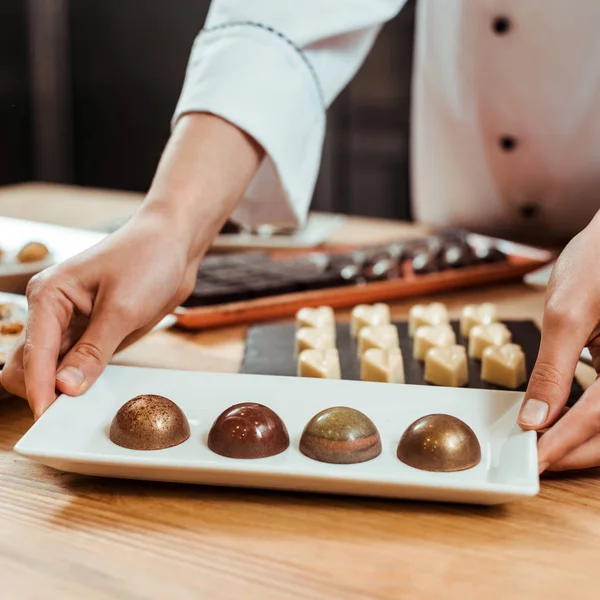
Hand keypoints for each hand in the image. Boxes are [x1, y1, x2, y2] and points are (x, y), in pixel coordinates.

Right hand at [0, 113, 263, 419]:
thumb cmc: (148, 259)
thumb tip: (65, 389)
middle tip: (68, 417)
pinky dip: (79, 381)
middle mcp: (53, 311)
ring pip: (51, 368)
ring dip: (62, 389)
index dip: (40, 390)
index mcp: (49, 296)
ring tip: (81, 410)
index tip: (48, 420)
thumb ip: (93, 350)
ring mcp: (72, 323)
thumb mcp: (123, 308)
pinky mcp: (92, 332)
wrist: (174, 244)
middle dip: (43, 390)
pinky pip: (76, 364)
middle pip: (29, 365)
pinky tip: (93, 393)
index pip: (34, 354)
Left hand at [518, 210, 599, 471]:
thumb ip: (554, 370)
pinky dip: (588, 416)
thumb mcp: (568, 312)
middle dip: (575, 450)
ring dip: (583, 439)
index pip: (599, 418)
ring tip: (544, 444)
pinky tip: (561, 417)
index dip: (565, 445)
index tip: (536, 463)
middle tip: (536, 459)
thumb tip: (535, 418)